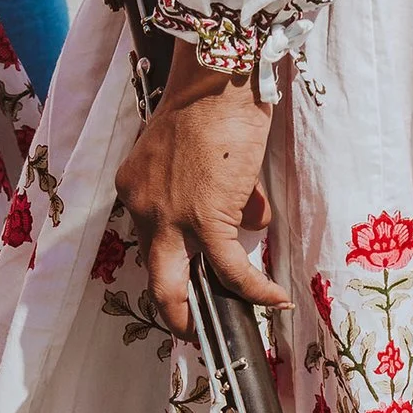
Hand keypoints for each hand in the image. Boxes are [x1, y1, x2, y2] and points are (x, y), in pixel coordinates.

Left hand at [116, 45, 290, 336]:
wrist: (219, 82)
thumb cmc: (215, 107)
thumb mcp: (205, 158)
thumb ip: (225, 196)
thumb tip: (253, 221)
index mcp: (138, 190)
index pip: (156, 239)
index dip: (182, 260)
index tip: (197, 277)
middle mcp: (144, 208)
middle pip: (154, 277)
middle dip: (174, 311)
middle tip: (194, 330)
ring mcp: (169, 218)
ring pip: (178, 285)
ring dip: (206, 312)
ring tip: (237, 323)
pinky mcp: (205, 220)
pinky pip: (229, 270)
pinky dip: (253, 289)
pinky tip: (274, 300)